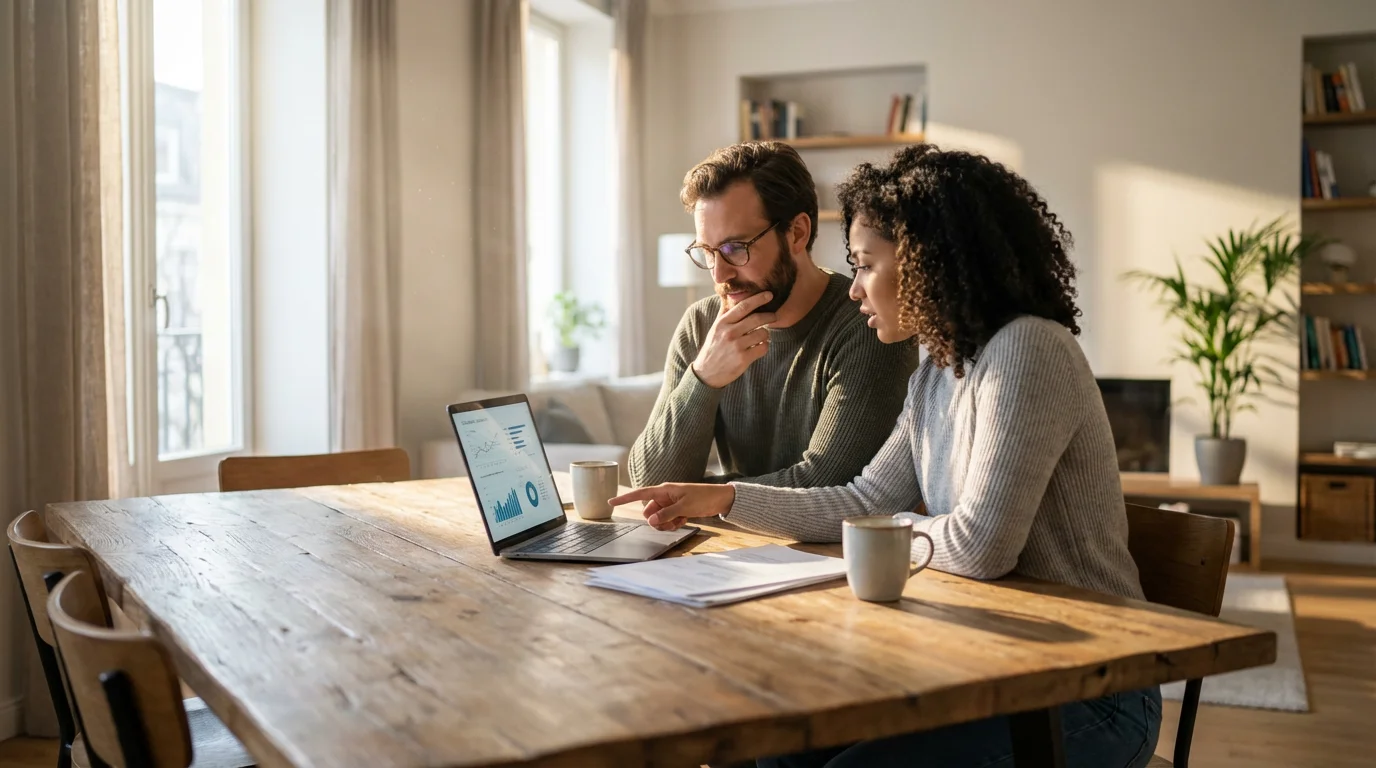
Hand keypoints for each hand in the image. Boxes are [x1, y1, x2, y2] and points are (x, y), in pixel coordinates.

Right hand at [608, 483, 735, 530]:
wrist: (720, 499)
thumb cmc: (703, 497)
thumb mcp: (684, 507)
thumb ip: (666, 514)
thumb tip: (650, 521)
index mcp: (663, 490)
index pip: (639, 494)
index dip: (625, 498)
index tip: (611, 501)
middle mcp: (664, 496)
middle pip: (648, 512)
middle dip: (655, 521)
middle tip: (669, 523)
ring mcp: (670, 503)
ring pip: (657, 518)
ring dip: (665, 523)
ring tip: (679, 521)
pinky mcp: (677, 510)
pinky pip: (667, 520)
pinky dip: (673, 523)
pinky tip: (683, 520)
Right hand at [690, 292, 776, 388]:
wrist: (706, 373)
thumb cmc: (713, 347)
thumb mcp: (715, 328)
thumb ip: (724, 313)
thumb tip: (730, 296)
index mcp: (723, 323)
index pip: (743, 306)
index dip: (758, 299)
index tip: (769, 294)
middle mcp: (729, 333)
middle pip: (757, 318)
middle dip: (769, 316)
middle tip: (774, 316)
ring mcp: (737, 346)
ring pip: (763, 333)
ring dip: (766, 334)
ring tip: (762, 336)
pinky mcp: (743, 359)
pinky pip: (763, 347)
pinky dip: (764, 346)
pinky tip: (759, 347)